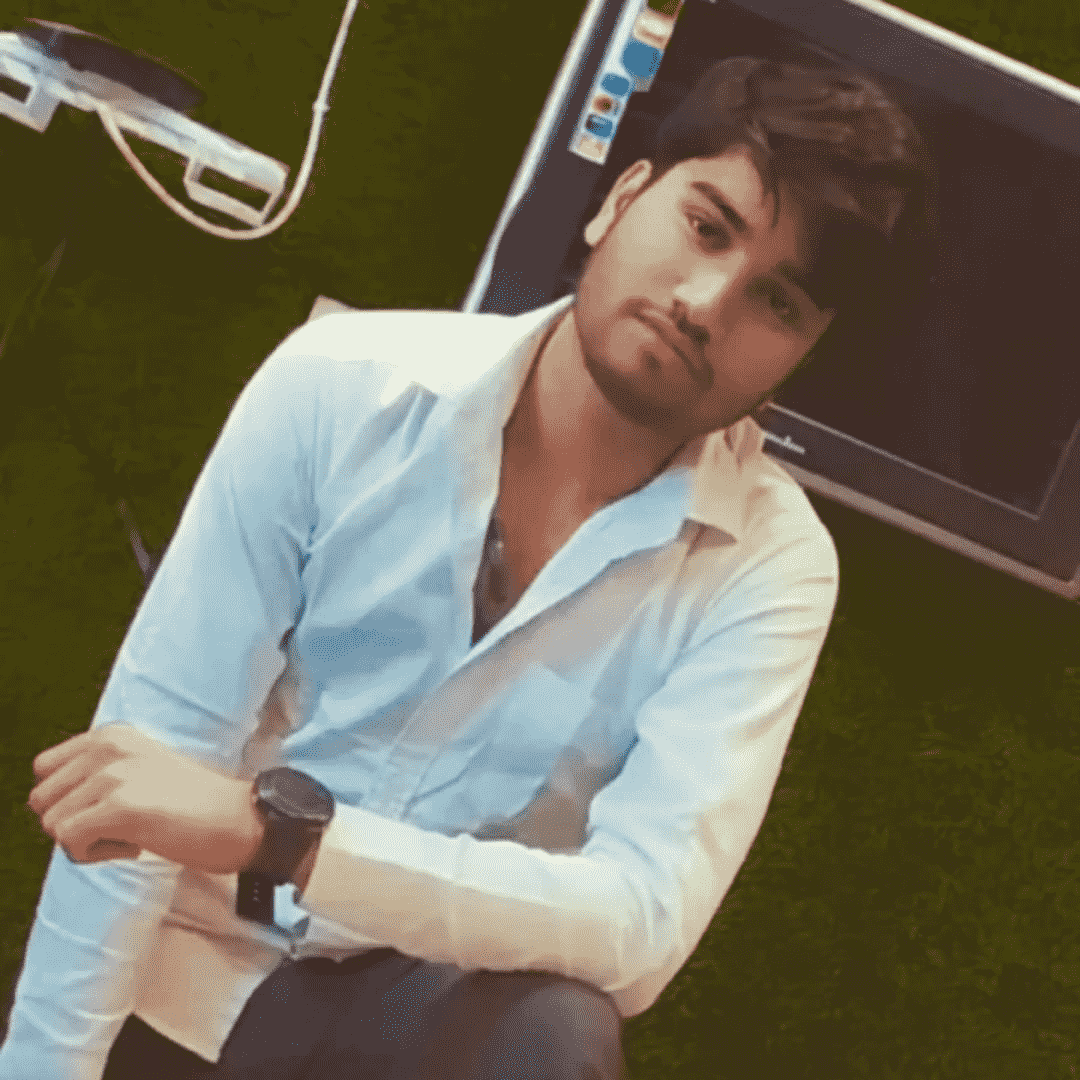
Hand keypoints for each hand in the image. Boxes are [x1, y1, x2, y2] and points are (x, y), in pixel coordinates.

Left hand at [28, 724, 263, 874]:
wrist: (242, 818)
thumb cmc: (197, 804)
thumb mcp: (143, 769)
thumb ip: (100, 773)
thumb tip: (55, 804)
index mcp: (114, 734)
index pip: (45, 768)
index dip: (67, 799)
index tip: (104, 809)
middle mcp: (109, 747)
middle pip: (42, 799)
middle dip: (71, 821)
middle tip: (114, 827)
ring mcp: (114, 775)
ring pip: (52, 823)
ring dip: (85, 841)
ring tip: (128, 835)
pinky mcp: (120, 806)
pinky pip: (69, 841)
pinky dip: (94, 855)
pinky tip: (133, 846)